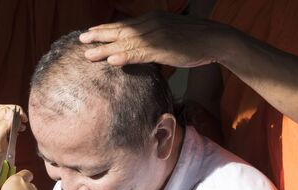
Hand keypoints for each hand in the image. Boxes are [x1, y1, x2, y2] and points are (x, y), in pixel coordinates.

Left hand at [0, 105, 27, 184]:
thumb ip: (2, 127)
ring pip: (5, 123)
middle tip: (24, 123)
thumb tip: (11, 112)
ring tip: (22, 129)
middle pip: (4, 114)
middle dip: (16, 115)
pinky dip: (13, 132)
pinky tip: (17, 138)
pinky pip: (6, 134)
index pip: (3, 110)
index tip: (24, 121)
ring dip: (15, 123)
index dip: (15, 111)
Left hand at [80, 11, 230, 66]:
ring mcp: (156, 36)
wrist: (216, 39)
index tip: (91, 32)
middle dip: (99, 35)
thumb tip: (139, 47)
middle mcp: (151, 24)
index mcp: (151, 20)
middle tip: (81, 39)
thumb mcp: (169, 33)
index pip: (124, 25)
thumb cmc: (194, 39)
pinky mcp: (163, 49)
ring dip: (106, 49)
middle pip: (120, 31)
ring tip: (89, 54)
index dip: (106, 29)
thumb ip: (152, 39)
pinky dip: (125, 57)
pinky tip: (112, 61)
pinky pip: (140, 54)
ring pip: (126, 44)